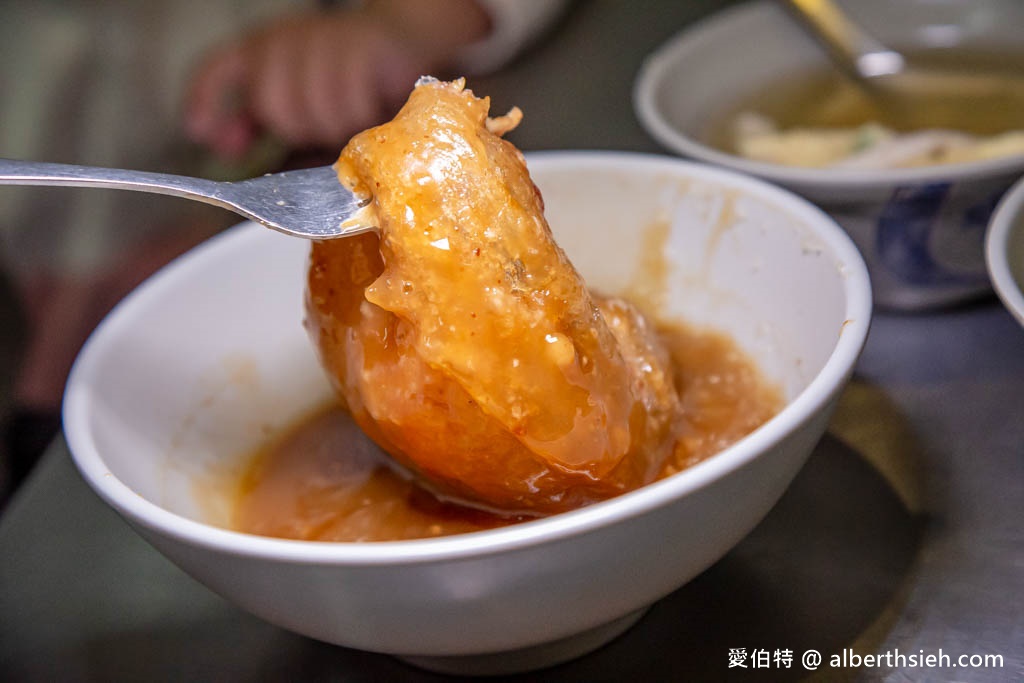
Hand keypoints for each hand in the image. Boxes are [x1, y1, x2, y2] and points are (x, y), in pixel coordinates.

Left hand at [185, 2, 489, 158]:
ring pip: (316, 111)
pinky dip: (364, 118)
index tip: (200, 132)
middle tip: (325, 130)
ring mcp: (322, 40)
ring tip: (353, 120)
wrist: (404, 43)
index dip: (205, 100)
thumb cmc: (353, 84)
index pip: (219, 68)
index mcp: (264, 49)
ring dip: (339, 128)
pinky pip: (352, 106)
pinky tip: (371, 110)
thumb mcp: (304, 109)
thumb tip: (226, 151)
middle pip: (275, 105)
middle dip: (302, 130)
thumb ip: (267, 131)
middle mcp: (286, 38)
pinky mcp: (361, 49)